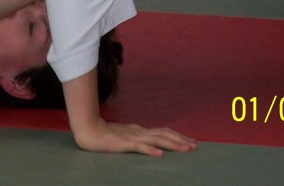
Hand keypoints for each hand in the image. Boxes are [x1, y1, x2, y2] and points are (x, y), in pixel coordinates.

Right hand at [73, 118, 196, 155]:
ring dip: (172, 144)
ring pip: (156, 139)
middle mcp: (139, 132)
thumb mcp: (125, 134)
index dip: (177, 136)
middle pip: (164, 134)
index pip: (163, 131)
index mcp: (140, 130)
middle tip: (194, 146)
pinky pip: (139, 147)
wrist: (89, 130)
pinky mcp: (123, 144)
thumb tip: (149, 138)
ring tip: (184, 149)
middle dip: (180, 140)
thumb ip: (137, 135)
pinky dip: (150, 149)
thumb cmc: (105, 133)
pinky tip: (159, 154)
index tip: (190, 141)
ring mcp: (132, 137)